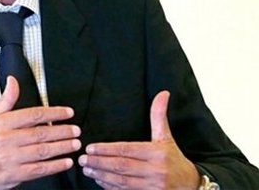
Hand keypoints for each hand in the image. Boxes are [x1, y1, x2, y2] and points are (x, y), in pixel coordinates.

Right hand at [0, 76, 80, 189]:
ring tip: (74, 144)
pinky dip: (54, 166)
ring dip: (62, 147)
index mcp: (1, 123)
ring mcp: (10, 158)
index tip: (67, 113)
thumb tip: (13, 81)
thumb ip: (5, 100)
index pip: (33, 114)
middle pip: (41, 133)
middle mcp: (5, 140)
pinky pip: (39, 170)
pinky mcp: (13, 175)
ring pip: (42, 151)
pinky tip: (64, 162)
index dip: (53, 113)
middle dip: (62, 131)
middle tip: (75, 130)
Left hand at [78, 91, 200, 188]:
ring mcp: (152, 187)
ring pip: (121, 182)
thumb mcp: (166, 137)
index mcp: (157, 153)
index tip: (90, 148)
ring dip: (101, 175)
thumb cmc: (174, 159)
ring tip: (86, 169)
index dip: (106, 149)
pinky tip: (99, 180)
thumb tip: (163, 93)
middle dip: (99, 163)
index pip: (126, 150)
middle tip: (82, 159)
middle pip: (121, 166)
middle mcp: (155, 171)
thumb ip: (158, 115)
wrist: (191, 186)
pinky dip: (110, 187)